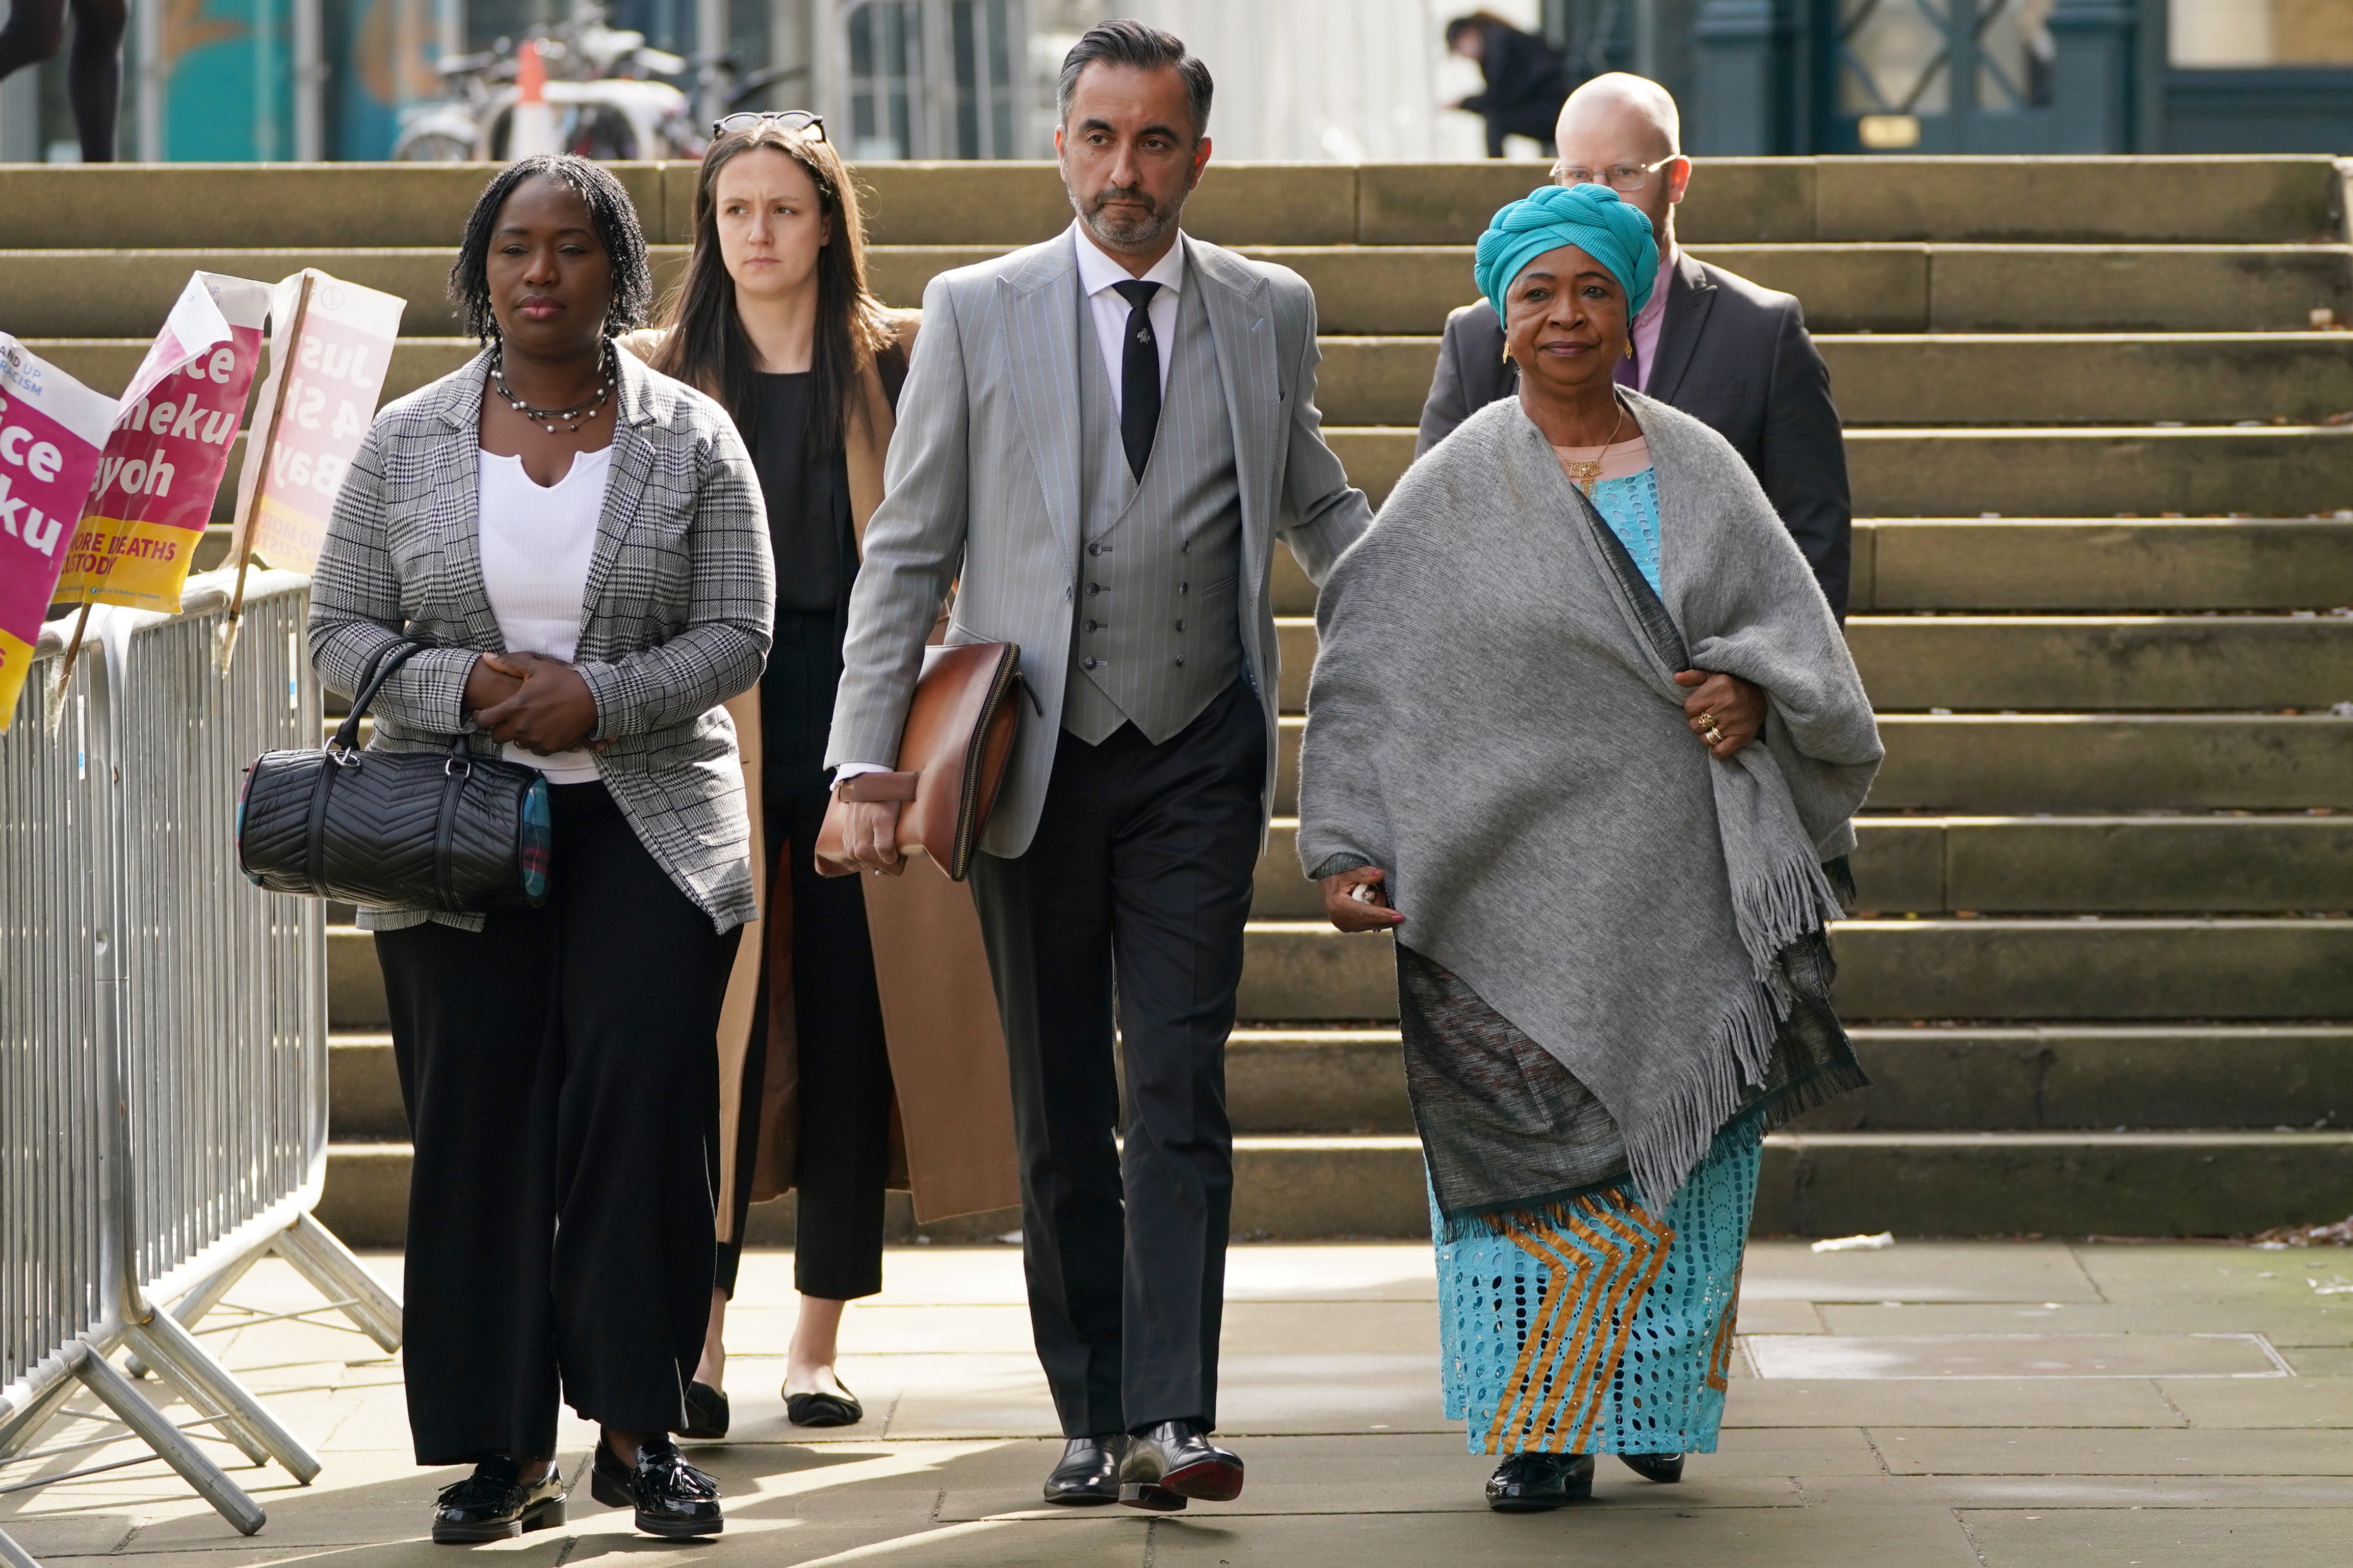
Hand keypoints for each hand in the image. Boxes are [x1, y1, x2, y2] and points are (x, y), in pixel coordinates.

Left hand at [472, 652, 598, 754]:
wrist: (593, 699)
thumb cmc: (563, 681)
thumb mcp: (536, 667)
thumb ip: (509, 664)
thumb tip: (486, 658)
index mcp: (515, 707)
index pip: (484, 720)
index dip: (478, 717)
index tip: (481, 713)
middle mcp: (522, 727)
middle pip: (497, 737)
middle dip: (498, 728)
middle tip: (506, 720)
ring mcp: (537, 739)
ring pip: (517, 743)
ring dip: (518, 735)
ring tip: (528, 723)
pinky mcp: (551, 747)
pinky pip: (535, 750)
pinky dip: (536, 742)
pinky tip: (541, 730)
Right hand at [842, 797, 905, 875]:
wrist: (863, 784)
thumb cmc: (880, 800)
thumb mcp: (886, 820)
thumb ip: (885, 844)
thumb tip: (888, 861)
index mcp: (863, 851)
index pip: (893, 869)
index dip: (902, 856)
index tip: (902, 839)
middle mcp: (854, 853)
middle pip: (884, 866)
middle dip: (892, 854)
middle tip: (895, 833)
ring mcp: (850, 848)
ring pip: (876, 860)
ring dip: (883, 850)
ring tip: (886, 832)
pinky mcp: (849, 841)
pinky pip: (867, 853)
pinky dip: (874, 845)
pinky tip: (877, 832)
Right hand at [1321, 866, 1403, 932]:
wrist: (1328, 885)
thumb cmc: (1338, 876)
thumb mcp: (1350, 871)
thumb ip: (1365, 873)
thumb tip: (1380, 874)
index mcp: (1338, 905)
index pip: (1366, 914)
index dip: (1384, 916)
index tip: (1400, 917)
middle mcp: (1341, 920)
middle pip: (1372, 921)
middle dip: (1382, 909)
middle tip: (1377, 891)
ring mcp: (1345, 926)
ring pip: (1373, 923)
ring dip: (1377, 910)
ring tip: (1369, 894)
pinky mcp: (1350, 928)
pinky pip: (1370, 924)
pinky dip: (1374, 915)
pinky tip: (1368, 903)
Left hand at [1674, 669, 1764, 759]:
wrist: (1762, 696)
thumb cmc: (1732, 686)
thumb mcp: (1713, 676)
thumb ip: (1694, 676)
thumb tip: (1676, 678)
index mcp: (1718, 688)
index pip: (1689, 708)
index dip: (1693, 709)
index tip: (1703, 706)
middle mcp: (1726, 705)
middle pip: (1694, 725)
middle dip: (1698, 723)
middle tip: (1710, 717)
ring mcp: (1734, 722)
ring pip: (1705, 739)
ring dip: (1707, 736)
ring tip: (1715, 727)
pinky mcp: (1742, 736)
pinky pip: (1720, 751)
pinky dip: (1717, 751)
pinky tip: (1718, 741)